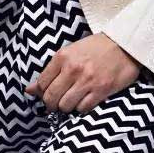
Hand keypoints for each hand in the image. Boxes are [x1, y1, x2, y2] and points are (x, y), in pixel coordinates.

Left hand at [24, 32, 141, 113]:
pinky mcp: (101, 90)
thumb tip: (29, 90)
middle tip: (59, 101)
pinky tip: (86, 99)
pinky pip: (82, 109)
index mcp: (62, 56)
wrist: (125, 43)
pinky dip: (82, 107)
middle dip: (52, 104)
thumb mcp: (71, 52)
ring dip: (68, 106)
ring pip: (65, 106)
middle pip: (50, 98)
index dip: (43, 93)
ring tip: (74, 99)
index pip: (41, 84)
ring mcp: (87, 80)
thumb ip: (51, 71)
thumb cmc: (96, 47)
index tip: (49, 93)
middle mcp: (72, 69)